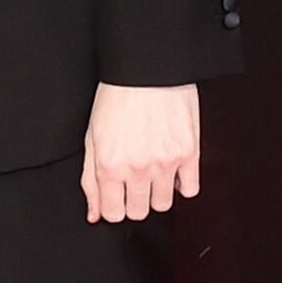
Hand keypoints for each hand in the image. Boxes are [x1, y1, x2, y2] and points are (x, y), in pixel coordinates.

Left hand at [80, 82, 200, 223]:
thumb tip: (94, 213)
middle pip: (138, 212)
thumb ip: (90, 179)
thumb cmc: (116, 96)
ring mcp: (166, 163)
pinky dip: (181, 184)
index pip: (112, 213)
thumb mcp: (92, 136)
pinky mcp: (189, 153)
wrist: (147, 69)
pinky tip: (171, 169)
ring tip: (151, 172)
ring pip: (163, 204)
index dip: (112, 207)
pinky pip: (190, 189)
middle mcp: (137, 168)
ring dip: (156, 193)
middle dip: (133, 201)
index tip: (115, 197)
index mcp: (109, 165)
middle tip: (132, 181)